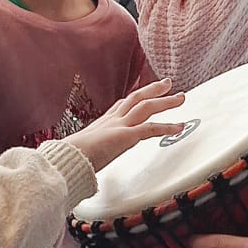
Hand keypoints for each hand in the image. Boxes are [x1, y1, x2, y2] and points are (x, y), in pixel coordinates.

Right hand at [72, 78, 186, 172]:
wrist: (66, 160)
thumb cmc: (70, 159)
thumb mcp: (80, 152)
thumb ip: (88, 153)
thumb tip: (83, 163)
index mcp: (101, 124)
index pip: (120, 105)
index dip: (133, 98)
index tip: (142, 92)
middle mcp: (111, 121)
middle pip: (135, 98)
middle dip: (153, 89)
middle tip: (167, 84)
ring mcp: (119, 126)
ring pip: (146, 107)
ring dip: (165, 101)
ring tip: (181, 98)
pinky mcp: (125, 136)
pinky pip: (151, 128)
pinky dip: (167, 126)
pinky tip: (179, 126)